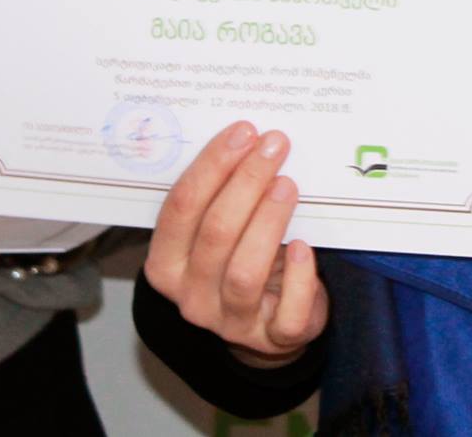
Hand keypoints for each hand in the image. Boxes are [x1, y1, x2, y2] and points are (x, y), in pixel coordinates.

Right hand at [144, 122, 327, 365]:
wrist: (267, 320)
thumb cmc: (240, 258)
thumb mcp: (218, 231)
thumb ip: (220, 196)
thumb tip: (248, 137)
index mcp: (166, 265)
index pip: (180, 209)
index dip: (211, 166)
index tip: (243, 132)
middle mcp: (191, 296)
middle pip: (214, 234)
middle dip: (246, 182)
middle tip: (274, 146)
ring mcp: (230, 322)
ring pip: (244, 272)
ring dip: (267, 222)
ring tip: (288, 185)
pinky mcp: (272, 338)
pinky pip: (287, 312)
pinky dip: (299, 277)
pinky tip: (305, 245)